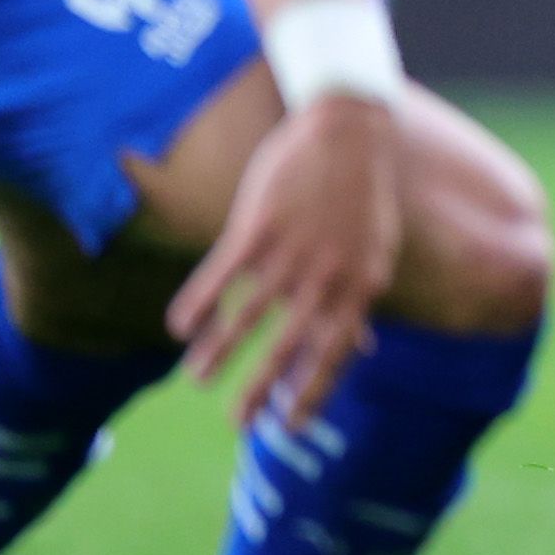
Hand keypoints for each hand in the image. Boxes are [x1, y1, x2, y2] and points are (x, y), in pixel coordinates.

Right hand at [169, 95, 403, 428]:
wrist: (349, 127)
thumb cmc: (360, 195)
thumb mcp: (373, 251)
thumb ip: (358, 302)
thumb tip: (362, 350)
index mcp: (362, 284)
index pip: (335, 351)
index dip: (312, 390)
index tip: (291, 426)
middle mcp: (328, 273)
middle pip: (289, 344)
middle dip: (261, 388)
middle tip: (238, 423)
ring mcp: (292, 248)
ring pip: (248, 314)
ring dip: (219, 351)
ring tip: (197, 378)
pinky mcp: (259, 223)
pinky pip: (222, 274)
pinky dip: (199, 302)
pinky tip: (180, 327)